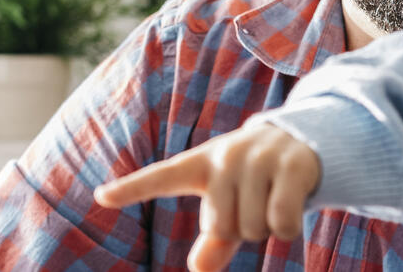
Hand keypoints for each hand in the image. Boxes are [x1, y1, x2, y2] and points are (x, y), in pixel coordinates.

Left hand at [93, 123, 320, 271]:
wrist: (301, 144)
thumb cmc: (253, 182)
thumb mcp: (229, 207)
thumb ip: (214, 240)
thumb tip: (200, 269)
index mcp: (200, 164)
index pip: (160, 177)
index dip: (131, 189)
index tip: (101, 196)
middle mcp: (225, 155)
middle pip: (222, 227)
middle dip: (240, 230)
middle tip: (252, 205)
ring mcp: (259, 157)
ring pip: (253, 228)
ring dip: (265, 229)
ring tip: (271, 199)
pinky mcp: (291, 165)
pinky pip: (281, 221)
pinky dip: (287, 229)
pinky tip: (292, 205)